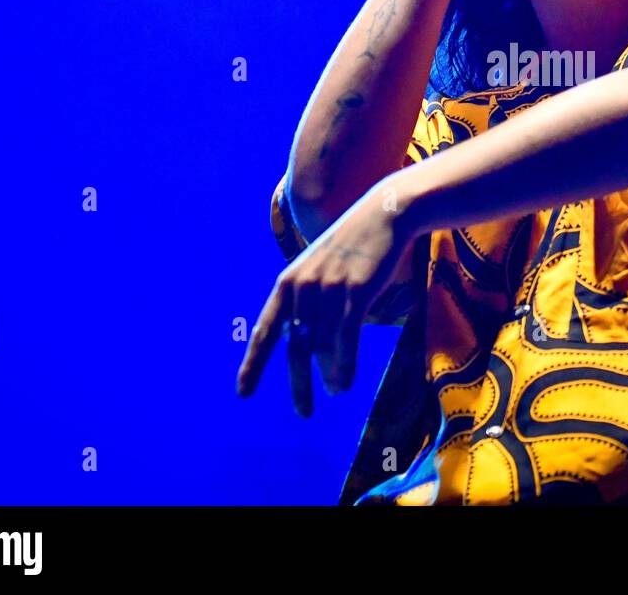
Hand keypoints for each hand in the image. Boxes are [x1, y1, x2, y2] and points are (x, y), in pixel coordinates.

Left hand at [236, 185, 412, 415]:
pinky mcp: (356, 291)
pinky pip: (347, 339)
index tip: (243, 392)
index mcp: (288, 282)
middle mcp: (303, 287)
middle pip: (295, 346)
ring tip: (335, 392)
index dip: (253, 363)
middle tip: (303, 412)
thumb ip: (315, 310)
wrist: (385, 215)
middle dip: (298, 383)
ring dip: (329, 375)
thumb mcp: (325, 273)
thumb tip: (319, 360)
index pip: (265, 330)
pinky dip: (345, 365)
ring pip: (324, 346)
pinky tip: (345, 384)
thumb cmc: (355, 247)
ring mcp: (329, 289)